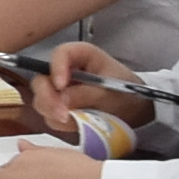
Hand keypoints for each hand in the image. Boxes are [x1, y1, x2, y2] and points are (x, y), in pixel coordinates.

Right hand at [39, 41, 155, 126]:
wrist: (136, 111)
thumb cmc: (127, 93)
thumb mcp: (110, 92)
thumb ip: (85, 94)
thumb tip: (61, 100)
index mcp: (81, 55)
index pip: (60, 54)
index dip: (57, 69)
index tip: (61, 86)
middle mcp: (65, 71)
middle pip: (42, 79)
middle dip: (48, 98)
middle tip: (62, 114)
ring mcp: (60, 91)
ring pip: (41, 100)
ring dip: (52, 112)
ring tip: (72, 121)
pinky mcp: (60, 107)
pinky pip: (50, 115)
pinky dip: (59, 122)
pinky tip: (75, 124)